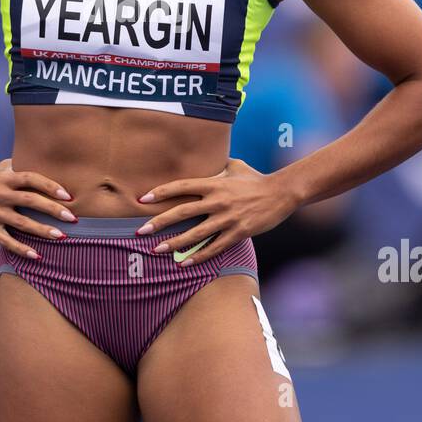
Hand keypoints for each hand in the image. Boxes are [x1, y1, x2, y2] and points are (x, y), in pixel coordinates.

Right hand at [0, 158, 75, 258]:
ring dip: (42, 230)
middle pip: (30, 200)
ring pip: (21, 222)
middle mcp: (0, 195)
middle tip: (72, 218)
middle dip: (52, 209)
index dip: (49, 185)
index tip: (67, 195)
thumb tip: (44, 161)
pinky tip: (36, 255)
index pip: (31, 178)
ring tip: (61, 236)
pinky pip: (6, 241)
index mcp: (5, 179)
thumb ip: (19, 166)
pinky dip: (21, 249)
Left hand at [135, 158, 301, 266]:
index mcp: (214, 183)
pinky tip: (184, 263)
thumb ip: (216, 165)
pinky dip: (198, 256)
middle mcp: (217, 200)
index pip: (181, 186)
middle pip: (182, 212)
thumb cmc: (255, 179)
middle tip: (140, 231)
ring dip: (174, 243)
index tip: (143, 200)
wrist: (282, 192)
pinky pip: (214, 247)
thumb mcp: (234, 166)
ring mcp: (227, 218)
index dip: (160, 192)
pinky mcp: (238, 232)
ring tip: (156, 250)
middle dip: (158, 222)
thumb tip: (203, 158)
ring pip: (195, 234)